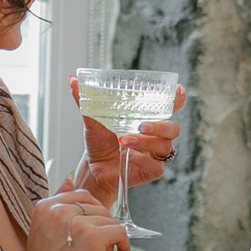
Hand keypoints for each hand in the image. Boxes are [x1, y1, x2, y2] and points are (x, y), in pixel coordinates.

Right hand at [22, 188, 129, 250]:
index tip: (93, 230)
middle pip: (97, 206)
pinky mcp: (93, 236)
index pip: (79, 195)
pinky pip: (119, 232)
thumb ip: (57, 205)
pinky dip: (124, 244)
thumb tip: (70, 179)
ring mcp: (76, 222)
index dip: (92, 212)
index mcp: (44, 206)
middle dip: (102, 225)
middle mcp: (58, 210)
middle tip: (100, 249)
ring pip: (109, 220)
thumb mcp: (44, 232)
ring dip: (111, 240)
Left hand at [70, 75, 184, 204]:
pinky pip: (157, 166)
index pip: (169, 107)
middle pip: (173, 128)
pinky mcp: (152, 171)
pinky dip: (142, 160)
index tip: (178, 90)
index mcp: (147, 119)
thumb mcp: (91, 119)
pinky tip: (129, 158)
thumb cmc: (98, 143)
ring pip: (165, 146)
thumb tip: (72, 80)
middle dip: (161, 125)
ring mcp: (155, 154)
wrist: (93, 169)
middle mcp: (155, 136)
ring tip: (124, 140)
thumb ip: (85, 101)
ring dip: (146, 142)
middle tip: (142, 126)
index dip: (177, 99)